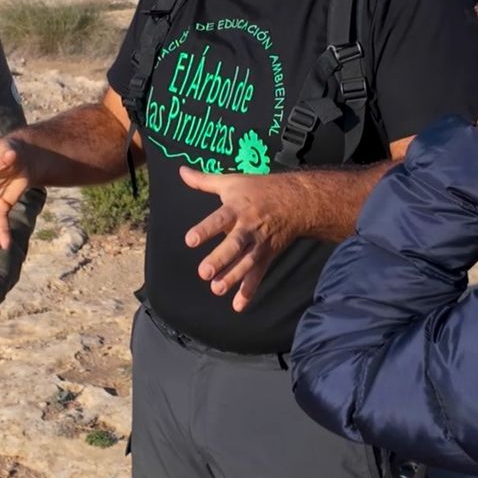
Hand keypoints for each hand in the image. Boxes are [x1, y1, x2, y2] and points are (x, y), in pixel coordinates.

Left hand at [179, 167, 302, 312]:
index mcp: (237, 208)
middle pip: (234, 245)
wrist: (296, 201)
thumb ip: (204, 180)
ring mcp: (259, 244)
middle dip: (220, 259)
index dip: (205, 229)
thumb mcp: (231, 181)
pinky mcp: (267, 256)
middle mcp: (248, 228)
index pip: (219, 219)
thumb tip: (181, 171)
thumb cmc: (259, 189)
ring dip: (233, 277)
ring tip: (216, 289)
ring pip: (246, 262)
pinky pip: (258, 275)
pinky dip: (249, 291)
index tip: (190, 240)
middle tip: (203, 272)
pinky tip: (238, 306)